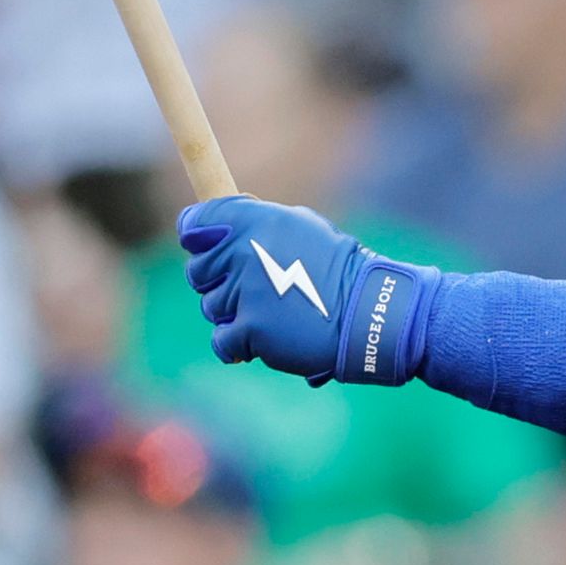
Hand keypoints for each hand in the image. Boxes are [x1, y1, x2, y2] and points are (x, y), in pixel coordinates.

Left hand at [177, 196, 425, 386]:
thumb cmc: (339, 270)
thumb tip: (209, 228)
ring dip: (235, 314)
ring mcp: (246, 291)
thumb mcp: (303, 227)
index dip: (196, 236)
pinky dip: (240, 344)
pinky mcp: (251, 327)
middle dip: (220, 282)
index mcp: (257, 220)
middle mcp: (246, 251)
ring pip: (211, 307)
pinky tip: (264, 339)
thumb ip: (257, 224)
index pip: (196, 222)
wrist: (370, 311)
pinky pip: (223, 339)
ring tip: (274, 313)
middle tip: (256, 289)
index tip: (200, 245)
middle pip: (199, 271)